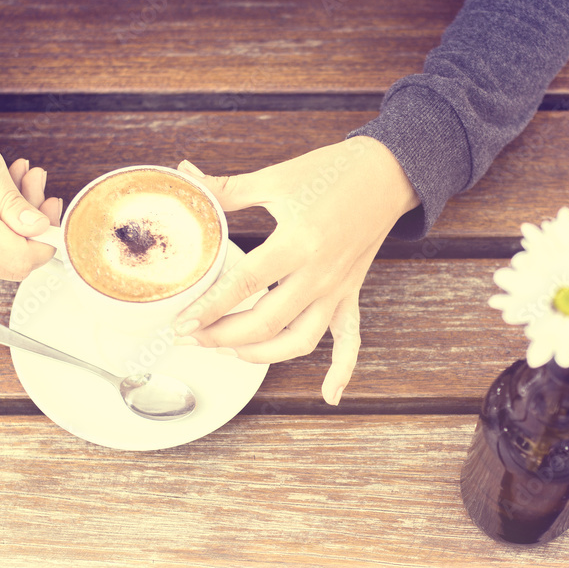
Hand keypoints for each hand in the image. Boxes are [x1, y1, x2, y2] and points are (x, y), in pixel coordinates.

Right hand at [0, 106, 61, 280]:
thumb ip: (14, 203)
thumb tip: (40, 229)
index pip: (19, 259)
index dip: (45, 243)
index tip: (52, 214)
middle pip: (12, 264)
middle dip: (34, 232)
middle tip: (38, 190)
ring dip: (18, 225)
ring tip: (21, 180)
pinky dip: (0, 226)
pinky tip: (2, 192)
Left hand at [173, 136, 418, 404]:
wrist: (387, 173)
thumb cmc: (331, 172)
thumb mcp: (276, 178)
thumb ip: (227, 188)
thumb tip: (185, 176)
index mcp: (297, 241)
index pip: (244, 283)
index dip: (210, 307)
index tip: (181, 323)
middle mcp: (318, 273)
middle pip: (265, 322)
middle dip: (222, 336)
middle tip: (192, 336)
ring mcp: (336, 289)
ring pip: (299, 340)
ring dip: (262, 355)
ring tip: (229, 351)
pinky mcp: (350, 294)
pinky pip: (349, 341)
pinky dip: (341, 371)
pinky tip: (329, 396)